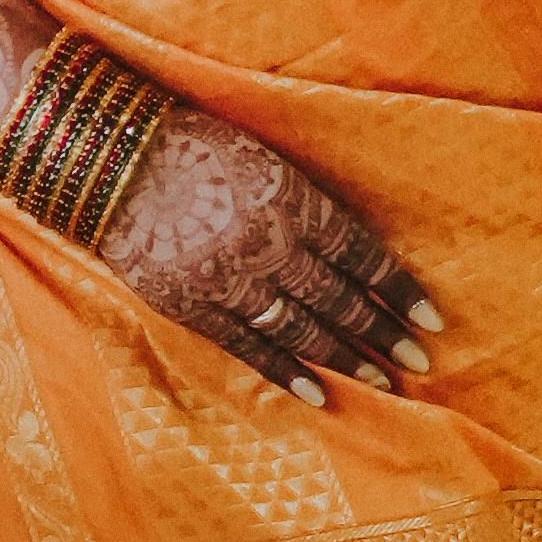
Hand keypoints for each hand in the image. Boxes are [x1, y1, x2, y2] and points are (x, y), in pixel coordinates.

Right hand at [87, 90, 432, 403]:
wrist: (108, 159)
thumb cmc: (190, 146)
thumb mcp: (259, 160)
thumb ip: (301, 204)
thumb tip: (349, 253)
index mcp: (289, 198)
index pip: (359, 253)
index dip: (398, 289)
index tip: (433, 320)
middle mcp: (266, 242)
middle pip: (337, 297)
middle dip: (383, 331)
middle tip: (419, 362)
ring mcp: (229, 278)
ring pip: (300, 327)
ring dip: (344, 356)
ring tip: (381, 380)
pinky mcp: (192, 304)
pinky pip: (248, 345)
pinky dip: (285, 372)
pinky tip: (318, 395)